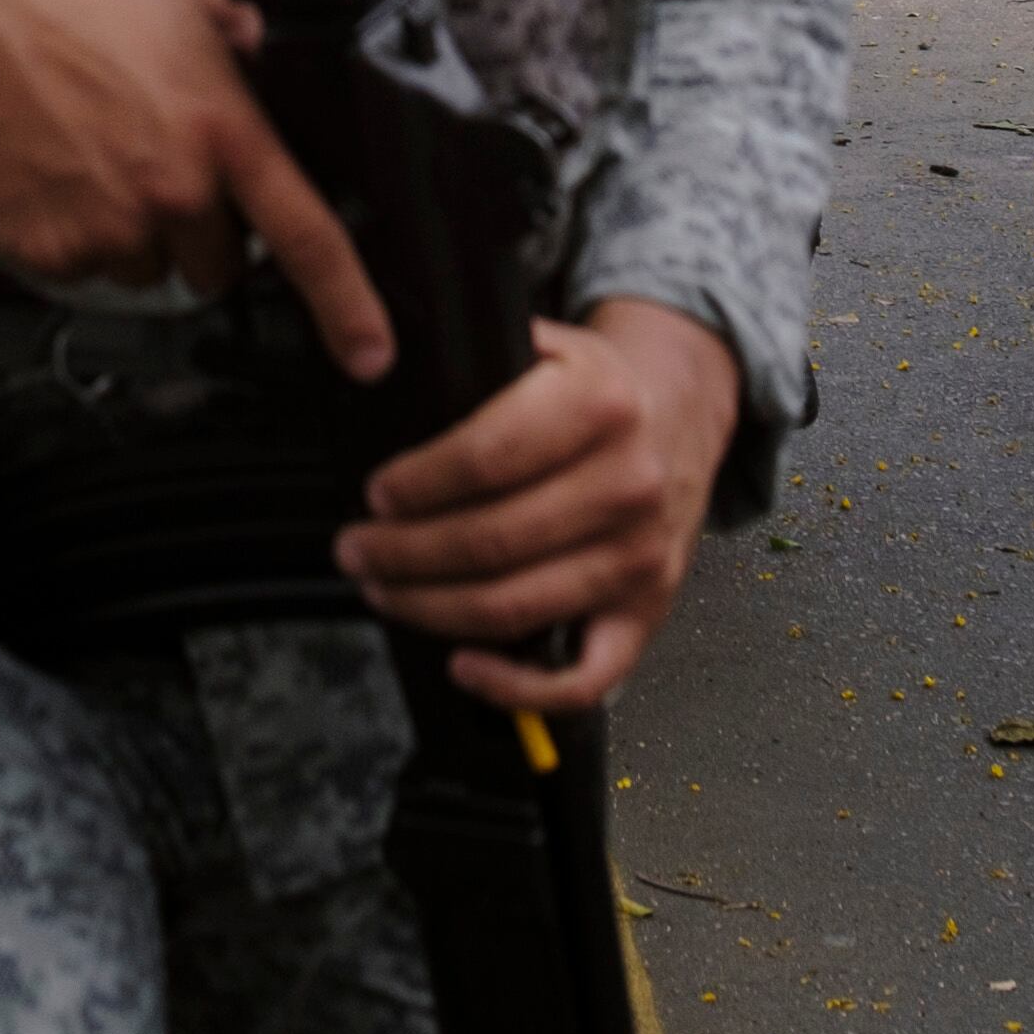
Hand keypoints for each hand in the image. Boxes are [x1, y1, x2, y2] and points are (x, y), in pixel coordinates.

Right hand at [0, 0, 394, 383]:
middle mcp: (171, 192)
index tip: (371, 355)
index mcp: (222, 134)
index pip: (306, 237)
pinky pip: (82, 265)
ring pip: (145, 267)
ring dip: (133, 231)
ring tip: (97, 155)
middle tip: (158, 164)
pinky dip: (74, 231)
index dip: (348, 307)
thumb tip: (273, 57)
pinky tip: (58, 169)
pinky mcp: (47, 248)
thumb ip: (246, 46)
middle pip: (216, 265)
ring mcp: (106, 227)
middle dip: (199, 229)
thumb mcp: (190, 1)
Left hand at [338, 303, 746, 711]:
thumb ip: (483, 359)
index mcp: (599, 404)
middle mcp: (628, 483)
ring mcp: (639, 556)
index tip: (377, 494)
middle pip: (491, 540)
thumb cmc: (592, 391)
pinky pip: (582, 676)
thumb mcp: (550, 344)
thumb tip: (386, 374)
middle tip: (356, 549)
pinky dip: (517, 689)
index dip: (419, 484)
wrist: (677, 416)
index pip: (487, 456)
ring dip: (432, 608)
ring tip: (384, 590)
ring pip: (516, 605)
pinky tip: (463, 666)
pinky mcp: (646, 612)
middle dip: (403, 552)